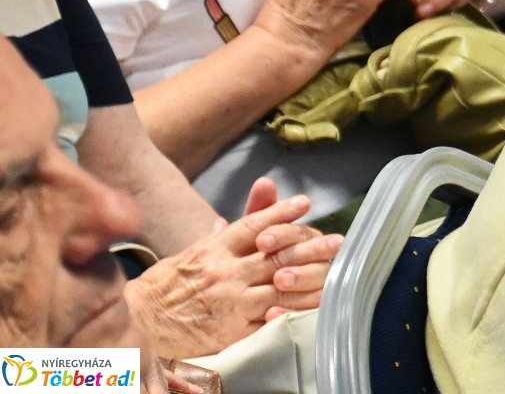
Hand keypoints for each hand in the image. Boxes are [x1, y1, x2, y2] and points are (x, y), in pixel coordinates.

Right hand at [122, 191, 343, 357]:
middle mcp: (225, 272)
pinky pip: (267, 321)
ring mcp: (230, 302)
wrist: (136, 325)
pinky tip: (309, 308)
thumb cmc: (163, 288)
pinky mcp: (231, 332)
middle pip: (277, 255)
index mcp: (214, 249)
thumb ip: (217, 238)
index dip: (281, 212)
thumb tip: (228, 221)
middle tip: (336, 242)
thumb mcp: (189, 255)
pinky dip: (288, 313)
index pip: (254, 225)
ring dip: (310, 281)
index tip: (304, 203)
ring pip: (280, 288)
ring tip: (333, 275)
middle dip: (311, 247)